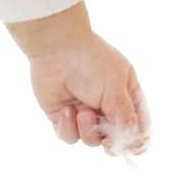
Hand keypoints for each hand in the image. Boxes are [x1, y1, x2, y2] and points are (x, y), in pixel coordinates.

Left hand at [28, 30, 150, 156]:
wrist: (55, 47)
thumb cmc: (90, 61)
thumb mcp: (116, 87)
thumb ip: (126, 117)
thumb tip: (131, 142)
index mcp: (126, 95)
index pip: (139, 126)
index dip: (137, 141)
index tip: (131, 147)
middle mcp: (106, 106)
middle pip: (116, 139)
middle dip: (113, 146)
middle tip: (108, 143)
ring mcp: (84, 111)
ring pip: (92, 141)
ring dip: (88, 131)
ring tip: (82, 112)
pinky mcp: (63, 116)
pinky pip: (70, 137)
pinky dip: (68, 129)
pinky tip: (66, 111)